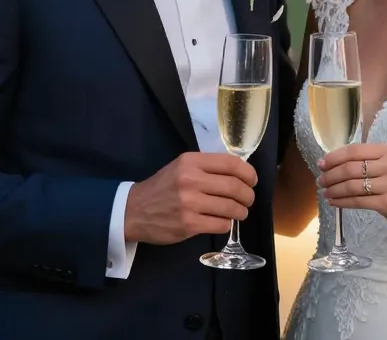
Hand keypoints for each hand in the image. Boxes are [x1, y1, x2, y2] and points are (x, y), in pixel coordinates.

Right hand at [125, 153, 256, 244]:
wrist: (134, 210)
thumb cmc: (162, 187)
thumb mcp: (181, 167)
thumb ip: (206, 167)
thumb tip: (239, 172)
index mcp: (191, 162)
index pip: (231, 164)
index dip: (248, 173)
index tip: (252, 180)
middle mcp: (191, 180)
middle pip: (235, 187)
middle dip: (248, 195)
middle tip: (248, 199)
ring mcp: (190, 203)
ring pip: (231, 207)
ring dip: (241, 211)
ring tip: (239, 212)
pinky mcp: (189, 224)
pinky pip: (221, 224)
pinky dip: (227, 224)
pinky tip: (222, 221)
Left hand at [318, 143, 386, 228]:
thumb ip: (366, 161)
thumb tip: (332, 163)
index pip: (354, 151)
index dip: (334, 157)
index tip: (321, 164)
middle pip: (350, 168)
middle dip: (330, 175)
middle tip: (320, 180)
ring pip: (351, 186)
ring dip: (333, 189)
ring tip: (325, 192)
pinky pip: (358, 201)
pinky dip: (342, 202)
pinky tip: (334, 202)